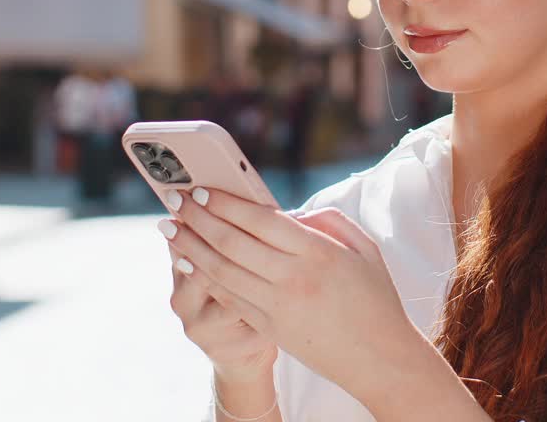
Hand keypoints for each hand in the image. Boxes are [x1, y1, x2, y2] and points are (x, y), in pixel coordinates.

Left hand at [160, 187, 425, 406]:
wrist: (379, 358)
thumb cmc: (374, 297)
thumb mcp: (365, 249)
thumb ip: (329, 221)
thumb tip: (288, 211)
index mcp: (319, 253)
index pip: (262, 220)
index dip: (227, 203)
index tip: (202, 188)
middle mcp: (294, 279)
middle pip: (233, 243)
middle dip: (198, 218)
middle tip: (174, 200)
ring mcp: (279, 307)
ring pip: (223, 271)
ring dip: (190, 247)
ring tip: (168, 227)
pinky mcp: (270, 328)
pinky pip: (229, 297)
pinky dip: (203, 277)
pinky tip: (186, 261)